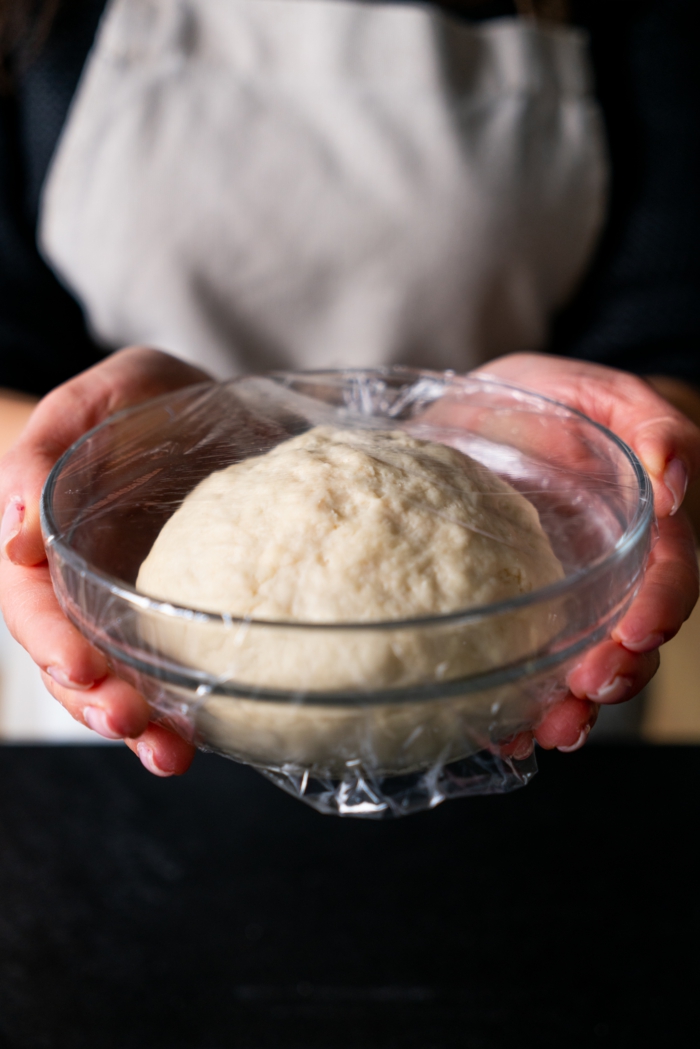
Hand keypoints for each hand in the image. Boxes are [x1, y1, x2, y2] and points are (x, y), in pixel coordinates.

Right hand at [0, 347, 212, 774]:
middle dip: (93, 700)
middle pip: (69, 662)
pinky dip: (176, 714)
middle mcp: (80, 588)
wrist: (198, 414)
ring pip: (113, 683)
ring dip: (136, 725)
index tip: (82, 669)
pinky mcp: (174, 621)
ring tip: (167, 753)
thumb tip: (15, 539)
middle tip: (130, 723)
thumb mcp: (97, 396)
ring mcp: (126, 611)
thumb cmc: (137, 399)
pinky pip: (166, 675)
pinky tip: (198, 739)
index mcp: (47, 543)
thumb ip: (46, 445)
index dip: (50, 641)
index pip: (30, 605)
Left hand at [475, 353, 699, 755]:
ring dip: (568, 709)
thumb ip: (654, 426)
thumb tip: (675, 482)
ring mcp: (555, 602)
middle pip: (628, 644)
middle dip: (613, 677)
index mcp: (640, 533)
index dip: (660, 612)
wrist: (480, 413)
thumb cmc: (553, 400)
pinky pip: (517, 667)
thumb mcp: (605, 397)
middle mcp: (604, 580)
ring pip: (576, 668)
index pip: (668, 581)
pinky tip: (495, 731)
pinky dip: (512, 706)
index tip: (638, 636)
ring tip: (544, 732)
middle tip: (585, 695)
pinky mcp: (507, 612)